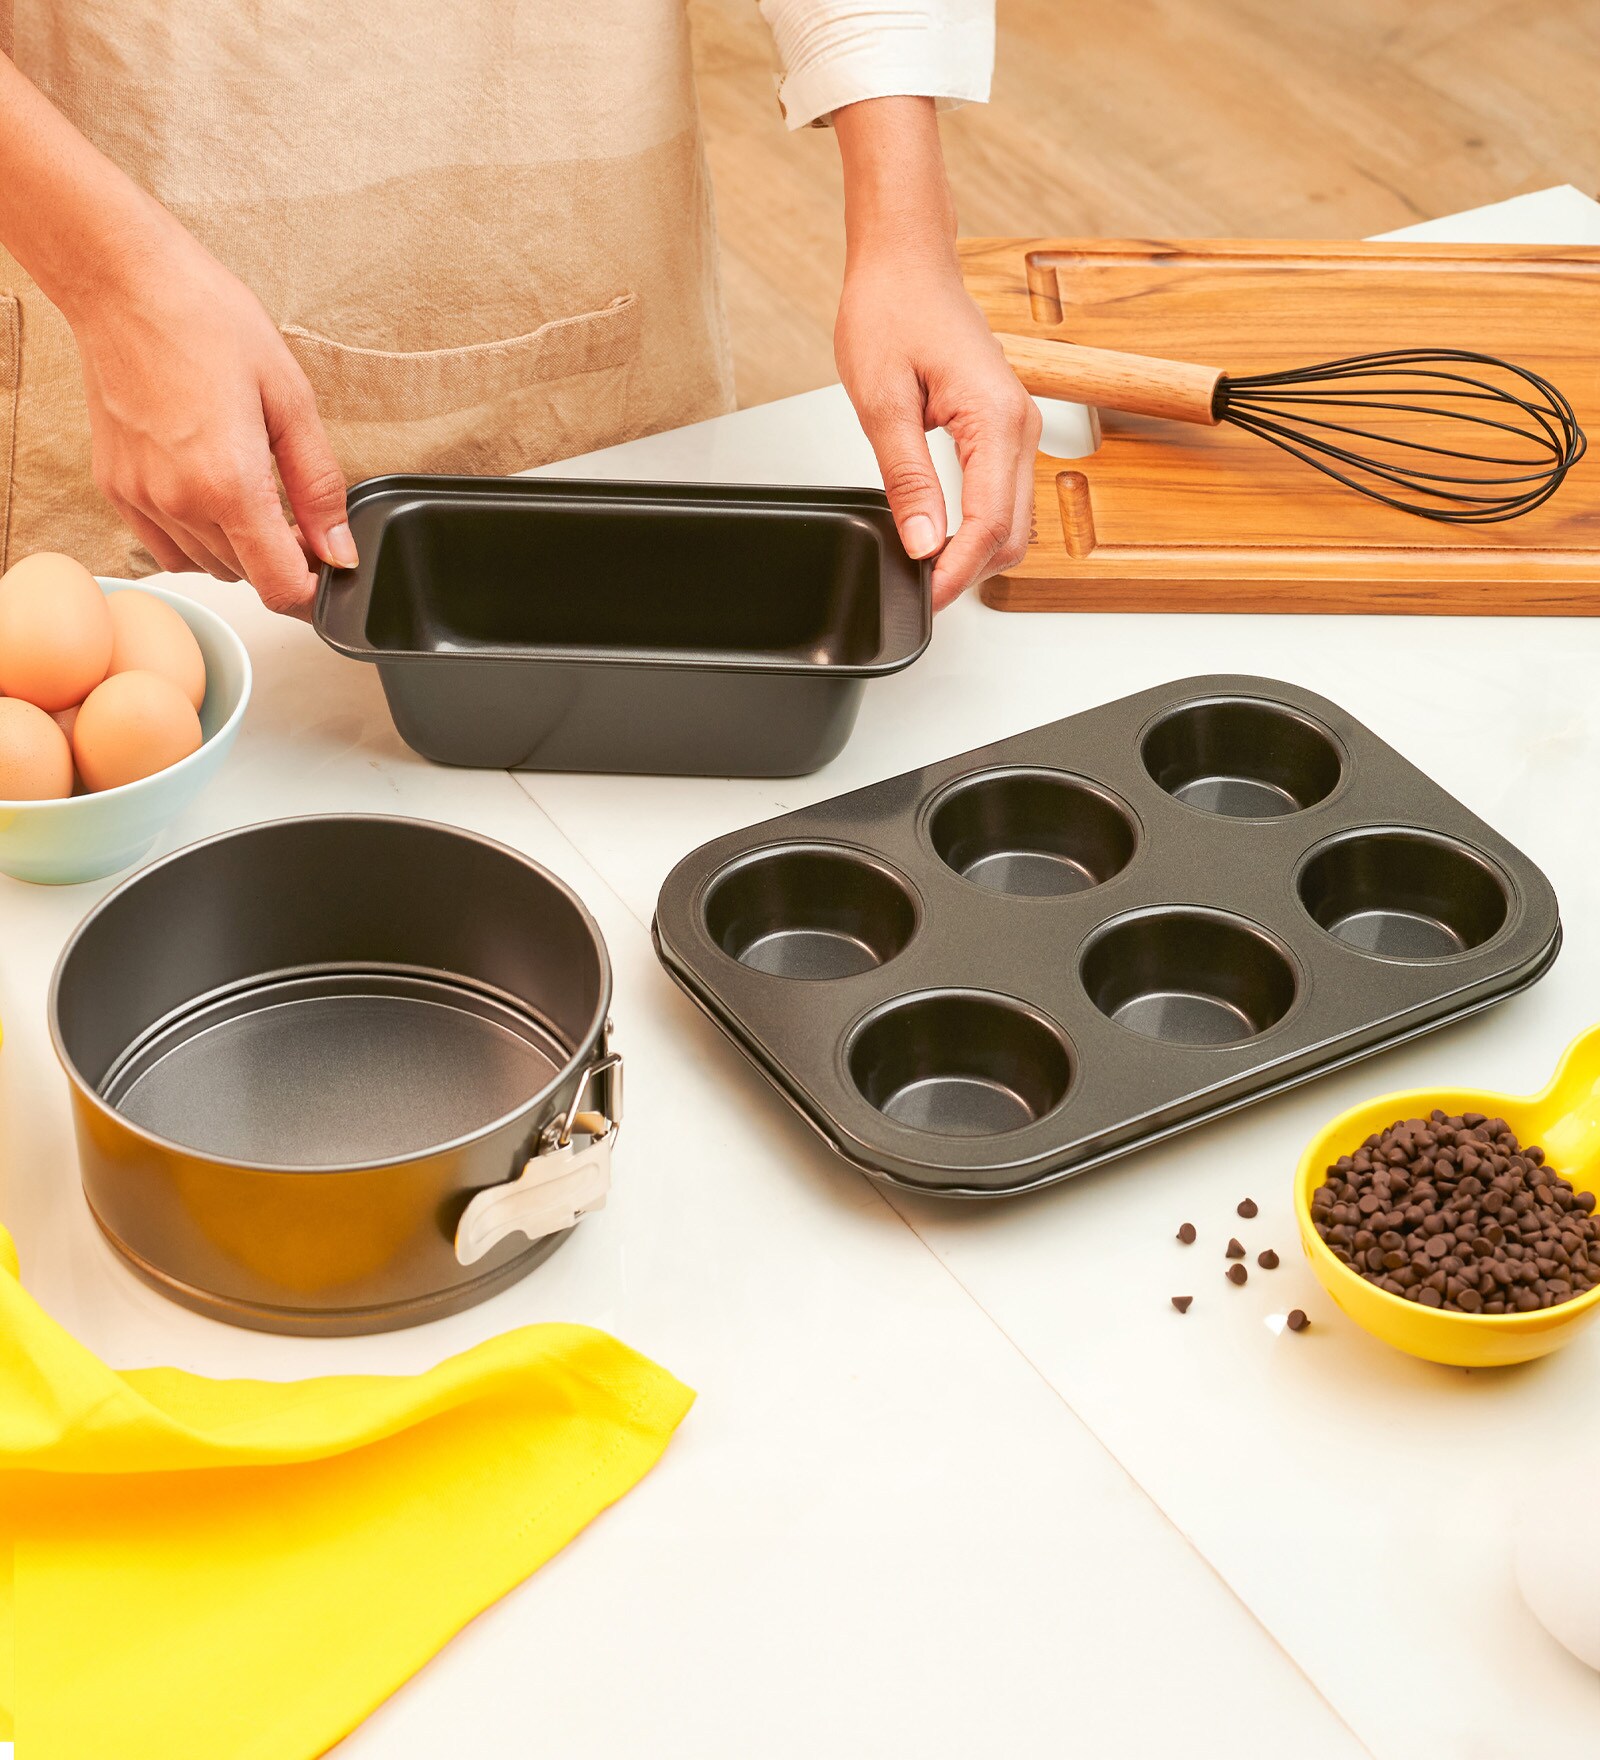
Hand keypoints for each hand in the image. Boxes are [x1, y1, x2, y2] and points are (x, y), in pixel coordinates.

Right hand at [69, 216, 354, 616]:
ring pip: (209, 564)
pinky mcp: (116, 487)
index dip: (314, 590)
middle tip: (295, 510)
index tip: (327, 567)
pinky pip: (167, 546)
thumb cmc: (206, 321)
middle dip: (281, 558)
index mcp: (229, 484)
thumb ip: (320, 486)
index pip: (281, 588)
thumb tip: (340, 549)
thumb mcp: (291, 400)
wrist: (124, 282)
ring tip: (250, 487)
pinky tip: (210, 491)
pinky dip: (197, 536)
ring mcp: (141, 498)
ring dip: (239, 547)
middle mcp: (179, 501)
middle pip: (248, 577)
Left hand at [831, 95, 1040, 611]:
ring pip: (1015, 519)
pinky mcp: (1006, 426)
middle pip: (1014, 532)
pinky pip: (1005, 494)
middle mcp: (1021, 423)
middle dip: (971, 571)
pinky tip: (941, 535)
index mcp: (994, 417)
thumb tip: (923, 543)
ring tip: (926, 568)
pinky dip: (979, 525)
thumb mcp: (882, 402)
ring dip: (977, 552)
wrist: (905, 261)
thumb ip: (907, 480)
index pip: (990, 522)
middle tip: (920, 592)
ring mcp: (1019, 425)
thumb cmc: (891, 309)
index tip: (927, 598)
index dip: (959, 572)